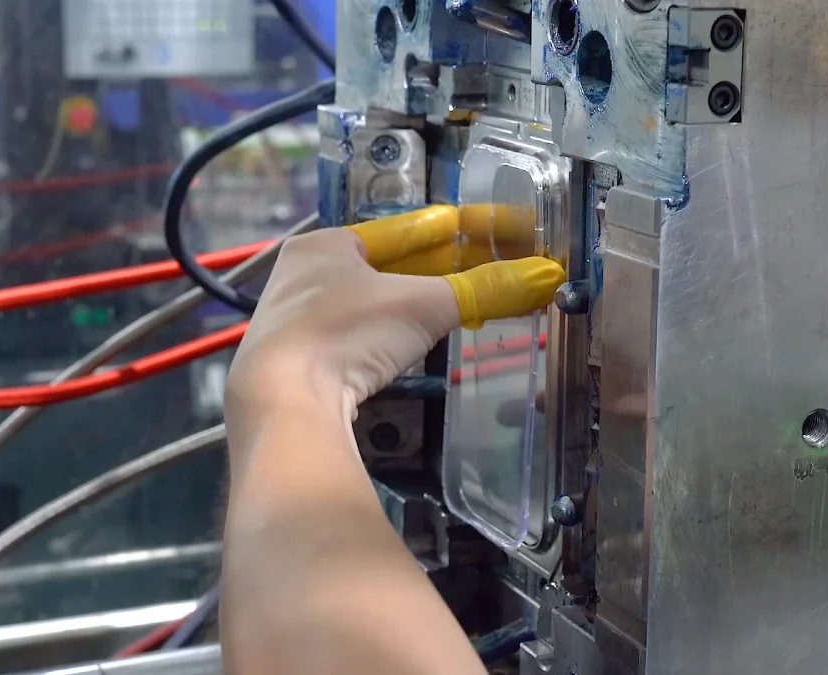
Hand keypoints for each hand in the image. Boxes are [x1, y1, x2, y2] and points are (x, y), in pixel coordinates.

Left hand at [225, 205, 564, 430]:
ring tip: (447, 316)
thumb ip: (484, 290)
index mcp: (325, 244)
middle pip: (381, 271)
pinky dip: (380, 344)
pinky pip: (348, 344)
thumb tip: (544, 276)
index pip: (400, 231)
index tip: (482, 232)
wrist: (283, 402)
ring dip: (404, 312)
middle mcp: (301, 277)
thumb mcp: (425, 306)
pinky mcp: (290, 367)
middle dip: (430, 276)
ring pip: (363, 308)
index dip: (447, 233)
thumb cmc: (348, 333)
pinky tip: (400, 355)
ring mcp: (290, 324)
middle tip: (477, 277)